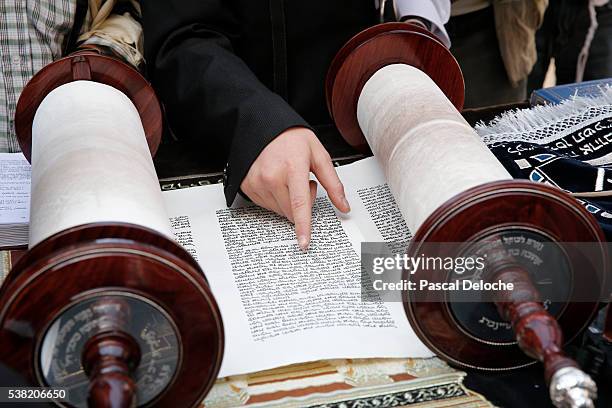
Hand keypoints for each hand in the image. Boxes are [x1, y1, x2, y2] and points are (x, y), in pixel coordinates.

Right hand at [240, 127, 350, 249]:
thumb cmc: (291, 138)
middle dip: (303, 203)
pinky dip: (275, 198)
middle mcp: (272, 176)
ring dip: (288, 202)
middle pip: (292, 212)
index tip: (304, 243)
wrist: (263, 126)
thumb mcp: (318, 154)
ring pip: (280, 211)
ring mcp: (257, 182)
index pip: (300, 203)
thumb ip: (333, 183)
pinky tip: (275, 180)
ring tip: (287, 177)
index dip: (303, 226)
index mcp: (293, 167)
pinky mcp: (248, 186)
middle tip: (302, 181)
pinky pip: (267, 205)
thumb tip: (343, 206)